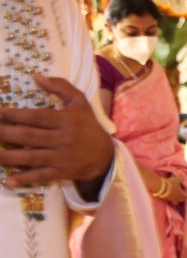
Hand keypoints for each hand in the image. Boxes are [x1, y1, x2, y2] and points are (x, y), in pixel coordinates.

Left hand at [0, 75, 113, 198]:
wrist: (105, 155)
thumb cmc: (88, 126)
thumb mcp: (80, 103)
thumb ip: (61, 87)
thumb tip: (37, 77)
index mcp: (67, 120)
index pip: (37, 117)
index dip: (16, 115)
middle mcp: (64, 139)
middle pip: (30, 137)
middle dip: (6, 134)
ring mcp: (62, 157)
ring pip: (32, 157)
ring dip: (9, 156)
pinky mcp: (62, 172)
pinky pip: (41, 176)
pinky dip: (25, 179)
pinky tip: (8, 181)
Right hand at [160, 174, 186, 204]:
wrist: (159, 187)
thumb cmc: (170, 183)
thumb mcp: (177, 179)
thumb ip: (181, 178)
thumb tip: (183, 177)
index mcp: (181, 195)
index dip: (186, 192)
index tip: (184, 188)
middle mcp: (177, 199)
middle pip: (181, 200)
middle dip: (182, 196)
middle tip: (180, 191)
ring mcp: (170, 200)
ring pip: (175, 202)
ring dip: (176, 199)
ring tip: (174, 194)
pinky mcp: (165, 200)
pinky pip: (169, 201)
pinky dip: (170, 198)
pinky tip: (168, 194)